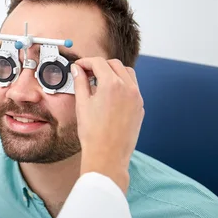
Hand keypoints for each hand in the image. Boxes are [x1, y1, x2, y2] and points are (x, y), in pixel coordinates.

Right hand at [72, 58, 144, 193]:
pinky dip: (122, 85)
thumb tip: (77, 70)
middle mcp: (128, 88)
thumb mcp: (82, 104)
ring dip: (113, 72)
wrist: (107, 155)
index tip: (78, 66)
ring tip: (99, 83)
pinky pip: (133, 88)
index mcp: (112, 84)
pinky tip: (109, 96)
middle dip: (100, 65)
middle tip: (86, 73)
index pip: (99, 62)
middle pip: (115, 64)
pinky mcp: (140, 108)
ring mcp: (137, 98)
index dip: (86, 62)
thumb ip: (80, 82)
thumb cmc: (93, 133)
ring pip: (128, 73)